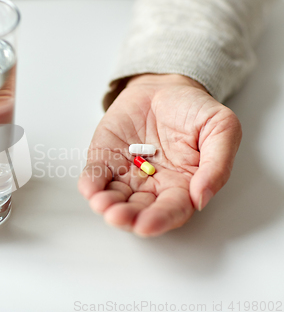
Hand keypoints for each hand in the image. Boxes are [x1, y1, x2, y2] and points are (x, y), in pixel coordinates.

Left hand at [78, 74, 241, 236]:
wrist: (164, 86)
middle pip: (139, 210)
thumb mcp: (221, 128)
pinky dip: (91, 184)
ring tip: (102, 205)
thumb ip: (217, 163)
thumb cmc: (193, 109)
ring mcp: (126, 173)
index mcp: (182, 185)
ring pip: (115, 197)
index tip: (146, 225)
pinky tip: (90, 189)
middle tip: (118, 217)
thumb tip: (201, 198)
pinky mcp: (105, 158)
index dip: (160, 220)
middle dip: (128, 217)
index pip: (171, 210)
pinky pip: (96, 175)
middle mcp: (152, 186)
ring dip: (107, 204)